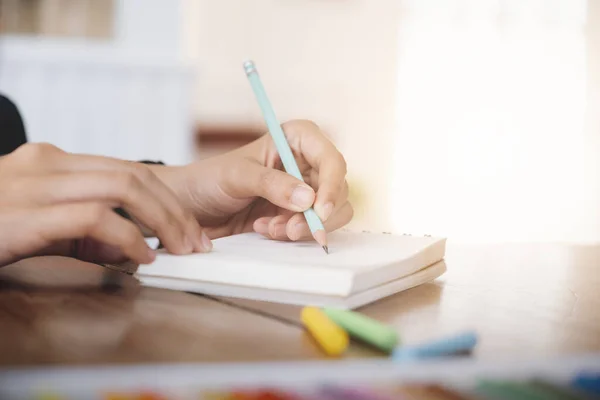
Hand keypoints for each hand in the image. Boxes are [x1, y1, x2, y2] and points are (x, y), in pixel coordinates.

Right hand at [0, 143, 208, 266]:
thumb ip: (82, 230)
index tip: (187, 226)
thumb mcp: (39, 224)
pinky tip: (140, 257)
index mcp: (51, 162)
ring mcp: (35, 185)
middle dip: (175, 209)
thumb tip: (129, 246)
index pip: (127, 169)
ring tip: (179, 249)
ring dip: (163, 221)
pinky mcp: (27, 214)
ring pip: (123, 187)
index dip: (166, 198)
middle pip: (134, 174)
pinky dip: (128, 237)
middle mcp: (46, 164)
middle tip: (195, 240)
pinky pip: (95, 218)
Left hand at [156, 120, 352, 240]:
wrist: (191, 207)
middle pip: (337, 190)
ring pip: (331, 213)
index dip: (332, 185)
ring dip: (303, 227)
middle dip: (315, 214)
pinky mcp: (297, 214)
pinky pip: (312, 228)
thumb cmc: (210, 179)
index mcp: (297, 140)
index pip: (331, 159)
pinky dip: (292, 234)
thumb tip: (309, 198)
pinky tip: (264, 229)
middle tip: (289, 230)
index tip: (318, 210)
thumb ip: (272, 184)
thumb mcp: (237, 176)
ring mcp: (304, 191)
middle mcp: (306, 164)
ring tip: (269, 229)